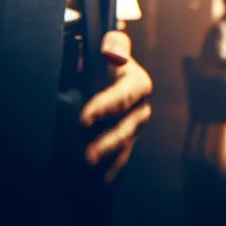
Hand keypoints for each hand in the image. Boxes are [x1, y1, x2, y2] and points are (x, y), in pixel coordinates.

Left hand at [79, 31, 152, 182]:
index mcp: (137, 84)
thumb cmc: (102, 60)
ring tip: (88, 170)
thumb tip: (113, 49)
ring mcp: (133, 129)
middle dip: (107, 142)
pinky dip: (108, 170)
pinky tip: (96, 179)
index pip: (126, 95)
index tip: (85, 117)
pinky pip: (119, 160)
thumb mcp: (109, 49)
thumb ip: (114, 46)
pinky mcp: (124, 144)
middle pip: (126, 127)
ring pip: (123, 147)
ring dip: (106, 160)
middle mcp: (140, 108)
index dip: (106, 106)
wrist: (103, 74)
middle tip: (87, 154)